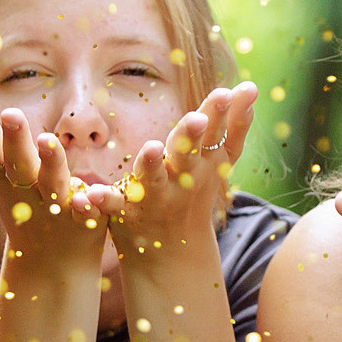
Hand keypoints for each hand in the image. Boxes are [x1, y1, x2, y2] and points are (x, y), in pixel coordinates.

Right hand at [0, 87, 122, 262]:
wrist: (52, 264)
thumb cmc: (25, 210)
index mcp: (3, 180)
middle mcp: (24, 192)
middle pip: (14, 163)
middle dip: (11, 138)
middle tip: (9, 111)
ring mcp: (52, 207)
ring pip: (50, 182)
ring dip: (48, 163)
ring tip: (48, 141)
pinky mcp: (80, 221)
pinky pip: (83, 211)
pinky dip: (83, 204)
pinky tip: (84, 194)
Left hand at [111, 84, 258, 262]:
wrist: (173, 254)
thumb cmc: (196, 193)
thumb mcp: (219, 162)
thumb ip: (234, 125)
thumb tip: (251, 87)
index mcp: (204, 163)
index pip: (215, 134)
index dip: (221, 113)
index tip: (228, 91)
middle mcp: (183, 179)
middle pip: (188, 155)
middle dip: (192, 137)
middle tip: (197, 119)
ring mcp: (155, 197)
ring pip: (153, 179)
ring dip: (152, 164)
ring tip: (152, 149)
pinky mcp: (127, 213)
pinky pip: (113, 206)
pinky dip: (102, 201)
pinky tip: (90, 193)